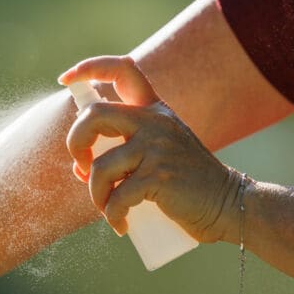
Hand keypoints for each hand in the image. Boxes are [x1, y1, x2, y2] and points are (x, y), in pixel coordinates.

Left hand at [59, 55, 245, 242]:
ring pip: (100, 167)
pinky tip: (121, 226)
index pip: (123, 69)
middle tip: (81, 166)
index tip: (66, 79)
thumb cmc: (186, 184)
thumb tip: (80, 165)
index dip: (89, 67)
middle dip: (75, 143)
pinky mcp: (159, 176)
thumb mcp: (159, 151)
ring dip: (96, 195)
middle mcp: (155, 121)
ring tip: (108, 210)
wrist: (227, 203)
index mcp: (154, 109)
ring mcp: (157, 147)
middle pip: (94, 115)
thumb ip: (125, 148)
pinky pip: (118, 197)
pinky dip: (112, 216)